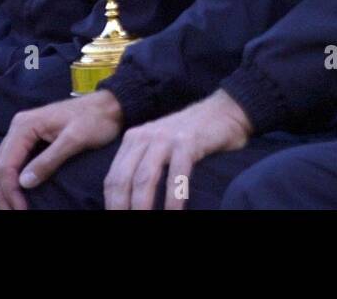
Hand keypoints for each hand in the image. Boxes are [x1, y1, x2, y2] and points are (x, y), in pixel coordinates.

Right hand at [0, 90, 122, 210]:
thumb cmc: (96, 119)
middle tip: (13, 214)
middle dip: (4, 193)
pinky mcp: (32, 139)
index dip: (10, 190)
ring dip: (7, 189)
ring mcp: (24, 132)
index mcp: (24, 125)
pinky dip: (14, 181)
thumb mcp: (75, 139)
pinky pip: (16, 163)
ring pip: (5, 165)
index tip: (21, 210)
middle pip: (1, 166)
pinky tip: (19, 194)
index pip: (6, 163)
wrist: (110, 105)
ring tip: (13, 209)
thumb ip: (49, 160)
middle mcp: (19, 127)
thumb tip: (23, 183)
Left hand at [105, 90, 251, 210]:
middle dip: (121, 208)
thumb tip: (128, 199)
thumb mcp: (158, 143)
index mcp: (133, 139)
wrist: (225, 110)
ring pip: (144, 179)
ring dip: (142, 208)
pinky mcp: (187, 141)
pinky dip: (173, 199)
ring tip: (146, 224)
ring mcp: (165, 137)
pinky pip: (176, 176)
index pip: (112, 178)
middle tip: (126, 226)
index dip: (111, 204)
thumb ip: (142, 162)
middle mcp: (145, 136)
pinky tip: (173, 214)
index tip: (115, 218)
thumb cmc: (191, 135)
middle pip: (123, 180)